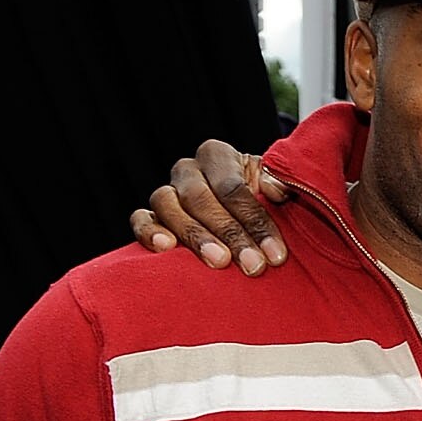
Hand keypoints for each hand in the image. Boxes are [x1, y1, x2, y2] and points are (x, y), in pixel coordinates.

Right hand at [130, 141, 288, 274]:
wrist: (243, 221)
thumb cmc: (264, 205)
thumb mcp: (277, 190)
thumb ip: (280, 184)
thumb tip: (277, 191)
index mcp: (217, 155)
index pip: (232, 186)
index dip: (255, 220)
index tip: (276, 254)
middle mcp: (188, 170)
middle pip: (200, 198)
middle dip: (230, 234)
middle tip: (253, 265)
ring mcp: (167, 193)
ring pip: (168, 205)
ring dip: (195, 236)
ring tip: (218, 261)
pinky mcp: (152, 216)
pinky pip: (141, 219)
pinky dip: (149, 232)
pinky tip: (166, 249)